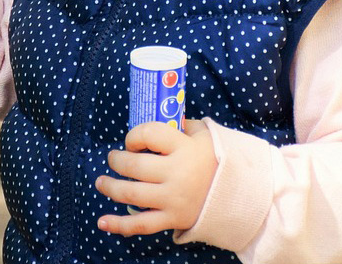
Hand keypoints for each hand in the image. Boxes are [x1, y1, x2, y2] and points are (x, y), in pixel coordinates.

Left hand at [94, 119, 216, 235]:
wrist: (240, 195)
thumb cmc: (216, 160)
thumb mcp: (204, 135)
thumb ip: (181, 125)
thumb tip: (159, 117)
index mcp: (185, 148)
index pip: (147, 134)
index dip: (133, 136)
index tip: (132, 142)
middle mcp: (177, 174)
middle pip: (134, 166)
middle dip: (117, 161)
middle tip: (113, 159)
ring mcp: (174, 199)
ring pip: (132, 193)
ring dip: (110, 187)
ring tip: (101, 182)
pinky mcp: (173, 219)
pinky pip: (141, 224)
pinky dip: (119, 225)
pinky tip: (102, 222)